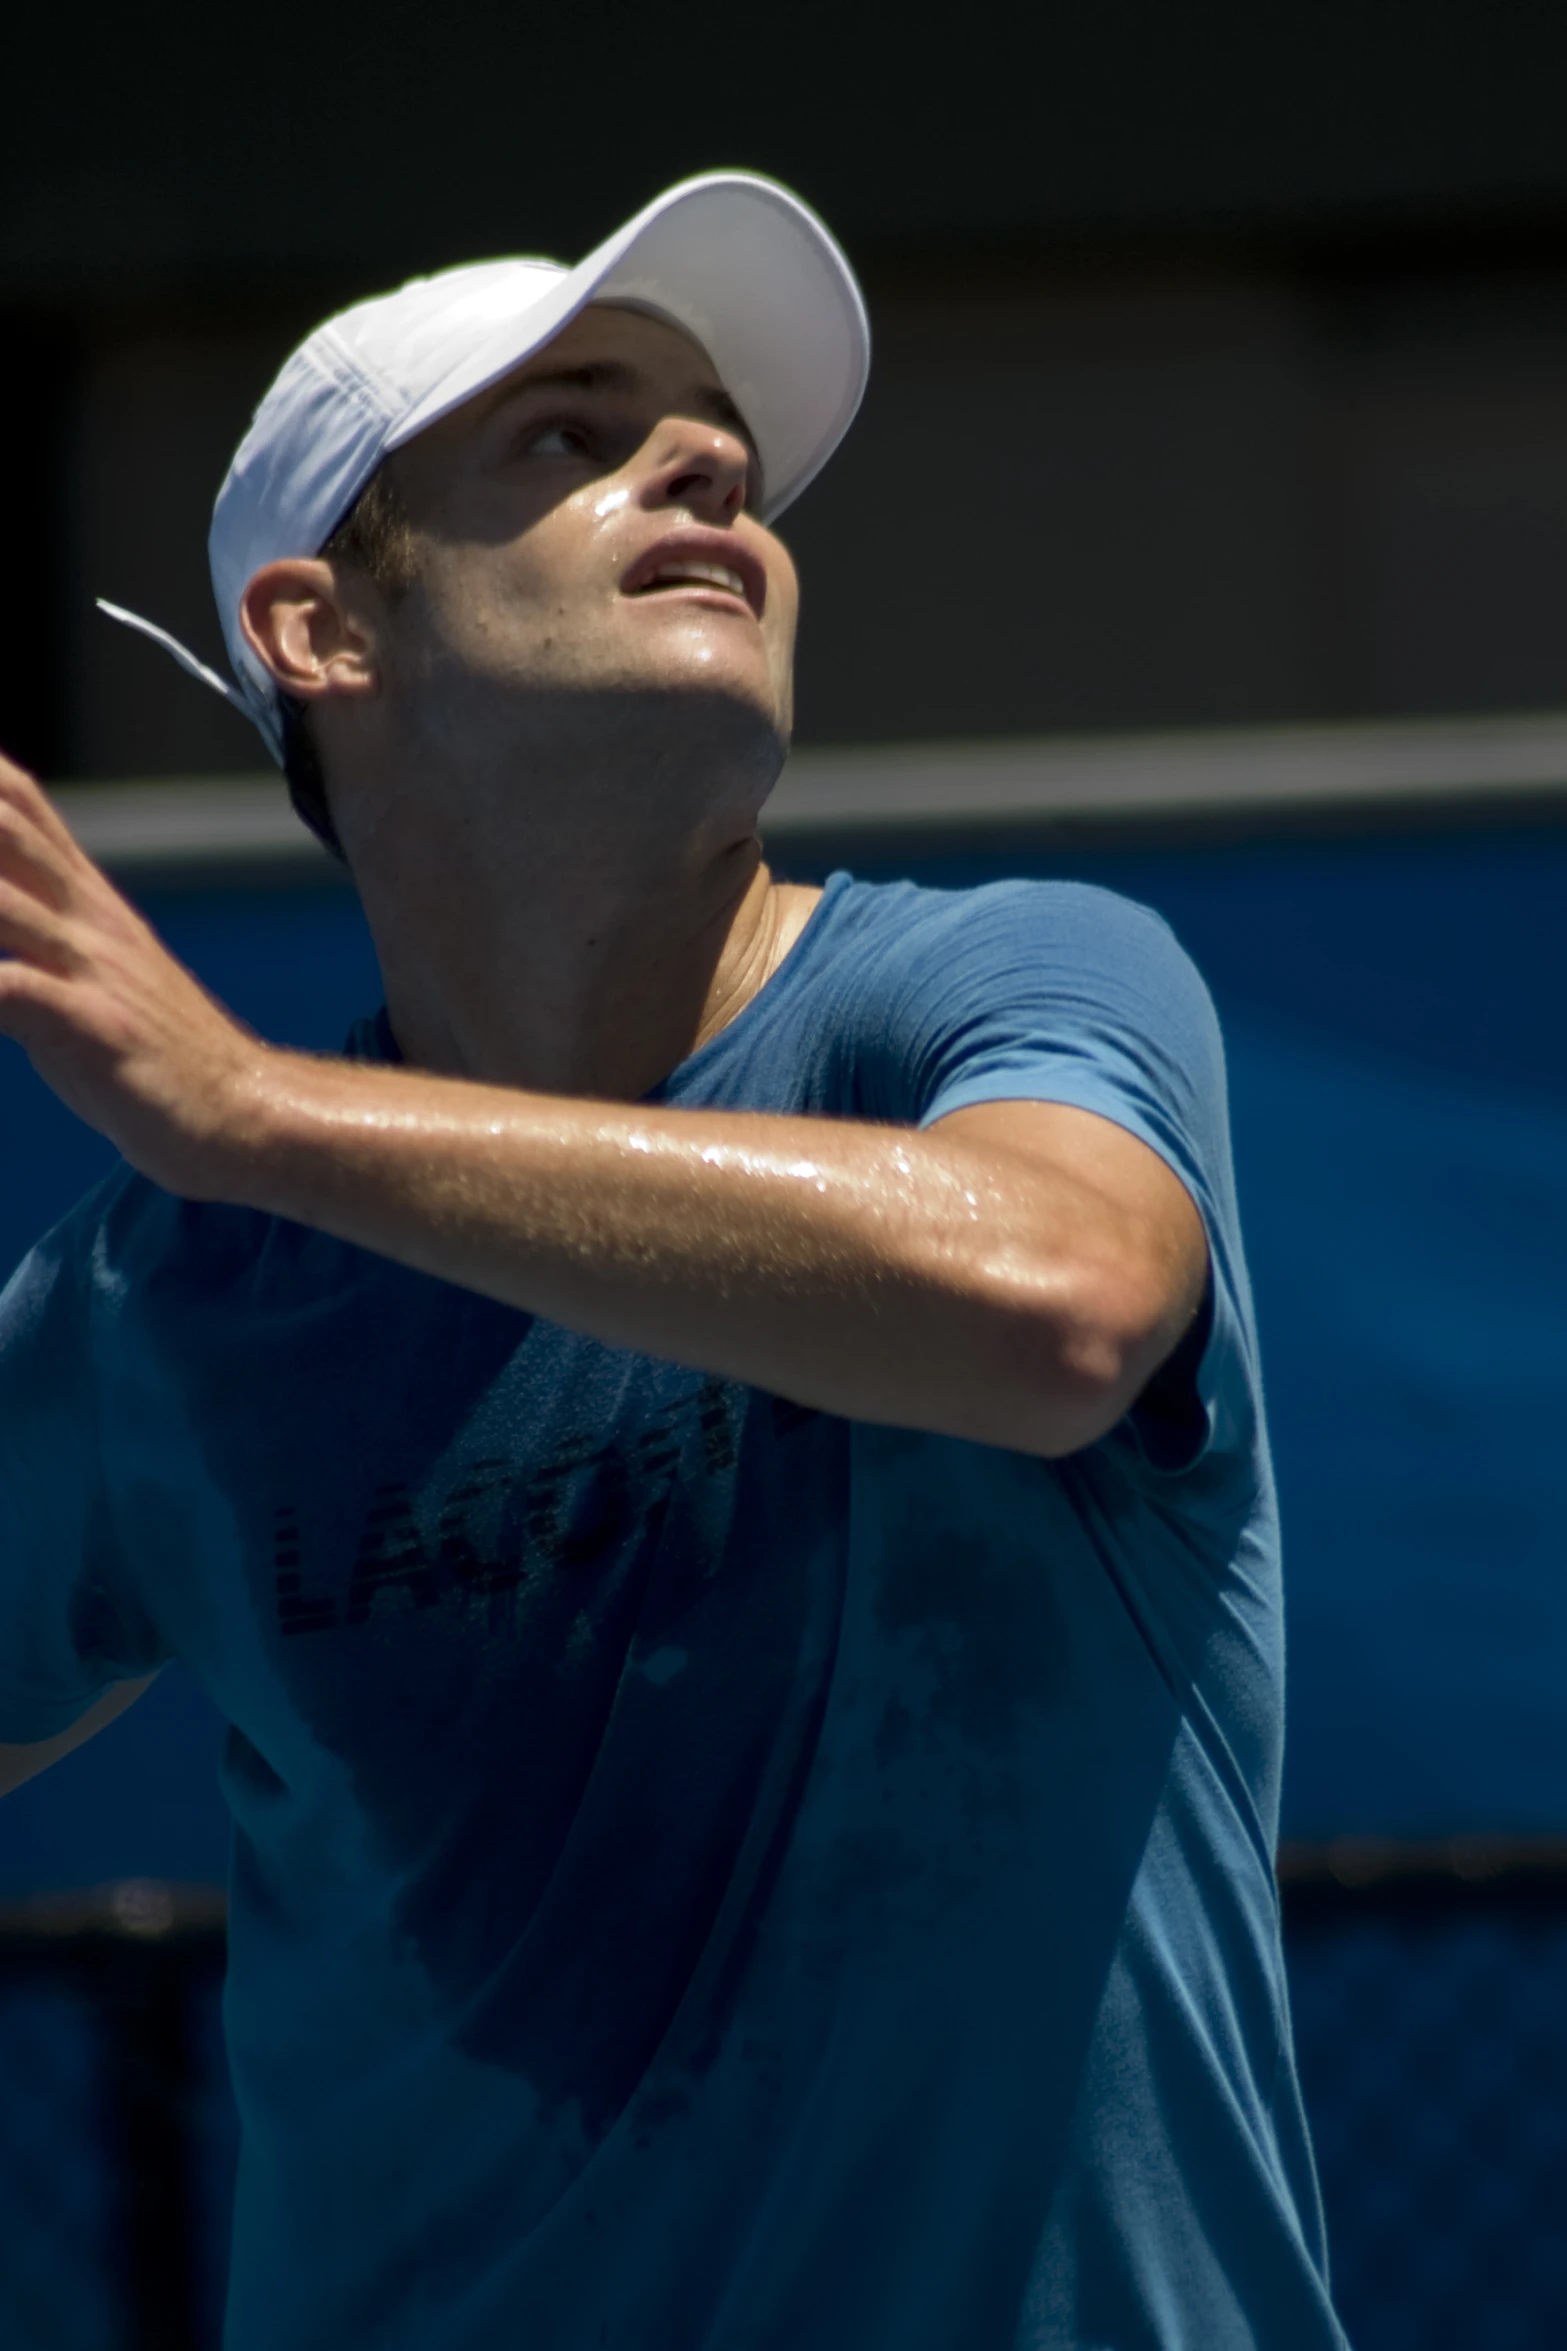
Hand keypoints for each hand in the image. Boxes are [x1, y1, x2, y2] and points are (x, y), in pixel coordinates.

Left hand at [0, 751, 269, 1197]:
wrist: (245, 1113)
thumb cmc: (156, 1055)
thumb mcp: (94, 970)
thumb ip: (35, 930)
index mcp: (87, 899)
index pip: (19, 798)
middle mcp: (88, 917)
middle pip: (4, 821)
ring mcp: (93, 967)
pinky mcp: (95, 1026)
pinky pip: (8, 990)